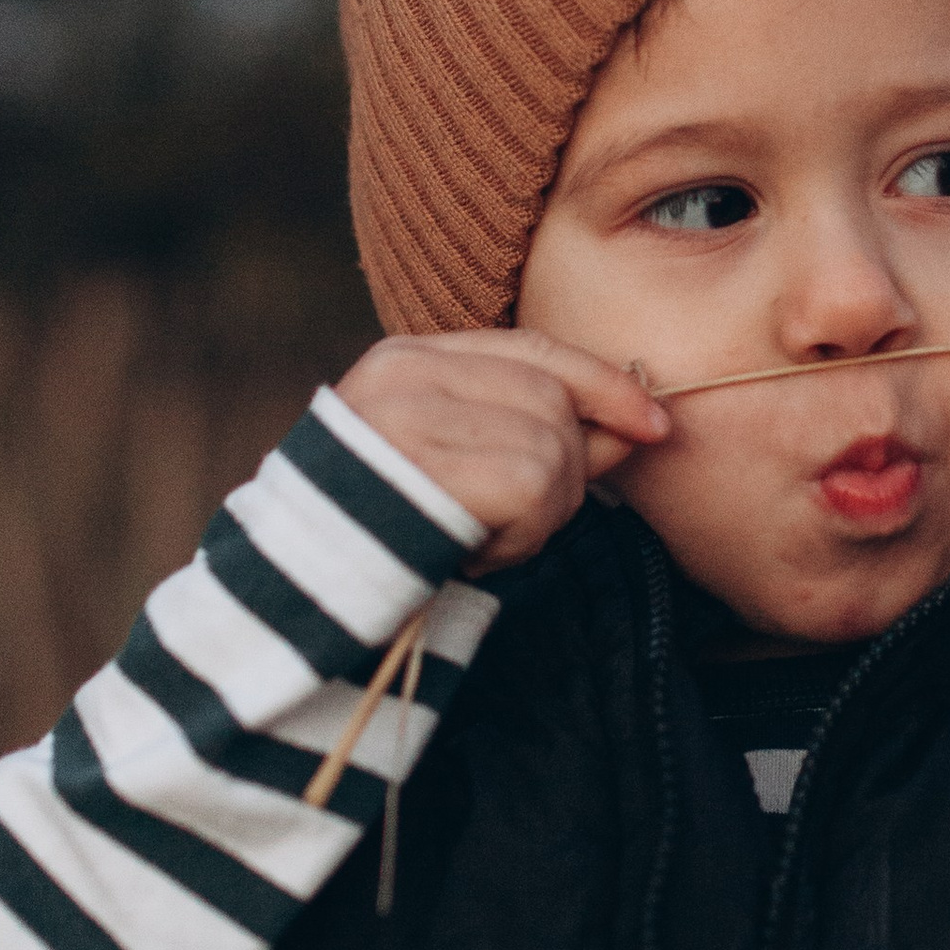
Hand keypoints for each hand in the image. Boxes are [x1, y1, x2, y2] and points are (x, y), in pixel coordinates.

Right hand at [334, 331, 669, 571]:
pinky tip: (473, 553)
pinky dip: (522, 537)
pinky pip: (534, 491)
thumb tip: (640, 421)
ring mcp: (411, 418)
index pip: (535, 349)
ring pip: (552, 447)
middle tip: (509, 521)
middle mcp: (405, 375)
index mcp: (406, 359)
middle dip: (564, 470)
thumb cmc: (387, 536)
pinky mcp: (429, 469)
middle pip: (554, 400)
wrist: (294, 600)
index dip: (604, 383)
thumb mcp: (460, 466)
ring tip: (478, 536)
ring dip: (540, 513)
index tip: (654, 422)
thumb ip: (539, 431)